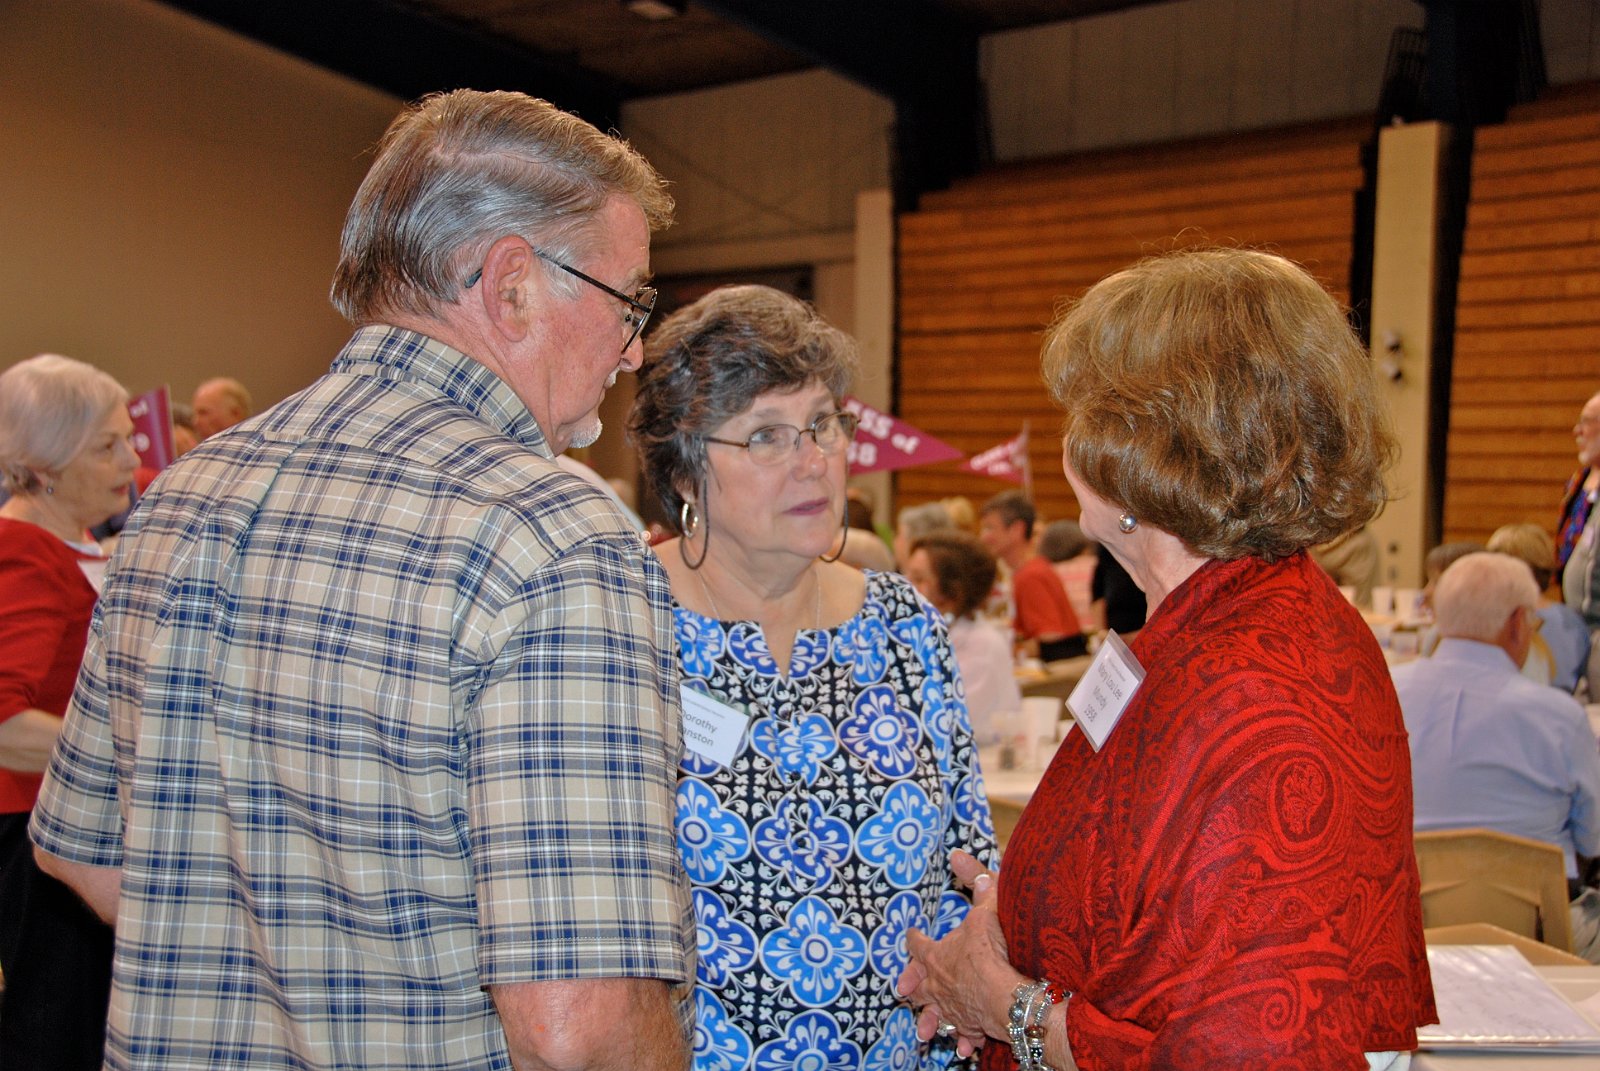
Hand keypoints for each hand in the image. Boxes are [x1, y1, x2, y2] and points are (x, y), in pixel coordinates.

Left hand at [898, 851, 1017, 1052]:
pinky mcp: (970, 1025)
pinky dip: (962, 1040)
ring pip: (935, 1016)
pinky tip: (961, 1047)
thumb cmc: (991, 952)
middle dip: (912, 986)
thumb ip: (977, 882)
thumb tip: (957, 855)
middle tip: (902, 988)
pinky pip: (963, 1034)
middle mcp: (939, 985)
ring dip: (930, 1022)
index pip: (918, 944)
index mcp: (937, 956)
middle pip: (919, 986)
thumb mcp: (987, 909)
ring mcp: (953, 1008)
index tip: (910, 934)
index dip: (914, 938)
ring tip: (923, 1032)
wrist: (1005, 996)